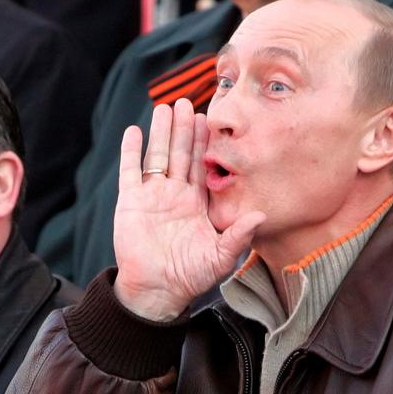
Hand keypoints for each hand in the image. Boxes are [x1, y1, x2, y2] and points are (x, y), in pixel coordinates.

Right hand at [112, 99, 264, 320]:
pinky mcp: (131, 202)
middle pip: (181, 154)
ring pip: (158, 156)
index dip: (206, 144)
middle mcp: (176, 195)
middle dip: (184, 129)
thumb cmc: (191, 276)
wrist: (157, 290)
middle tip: (187, 102)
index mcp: (198, 203)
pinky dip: (131, 151)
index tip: (210, 121)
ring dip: (161, 132)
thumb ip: (239, 235)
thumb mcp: (221, 257)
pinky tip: (134, 131)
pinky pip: (130, 171)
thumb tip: (262, 215)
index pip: (203, 167)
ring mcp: (152, 196)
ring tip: (164, 107)